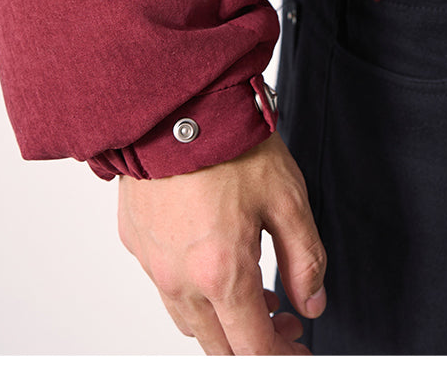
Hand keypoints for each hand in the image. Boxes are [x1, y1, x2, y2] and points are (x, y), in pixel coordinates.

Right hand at [117, 131, 326, 354]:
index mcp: (220, 273)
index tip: (298, 350)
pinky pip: (164, 285)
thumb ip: (304, 258)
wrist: (175, 103)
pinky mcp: (135, 240)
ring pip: (189, 320)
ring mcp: (152, 262)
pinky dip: (193, 289)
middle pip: (218, 346)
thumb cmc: (229, 141)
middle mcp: (179, 278)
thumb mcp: (287, 197)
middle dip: (255, 343)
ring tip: (253, 288)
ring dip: (223, 319)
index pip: (252, 349)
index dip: (282, 357)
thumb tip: (311, 302)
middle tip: (285, 319)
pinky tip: (214, 257)